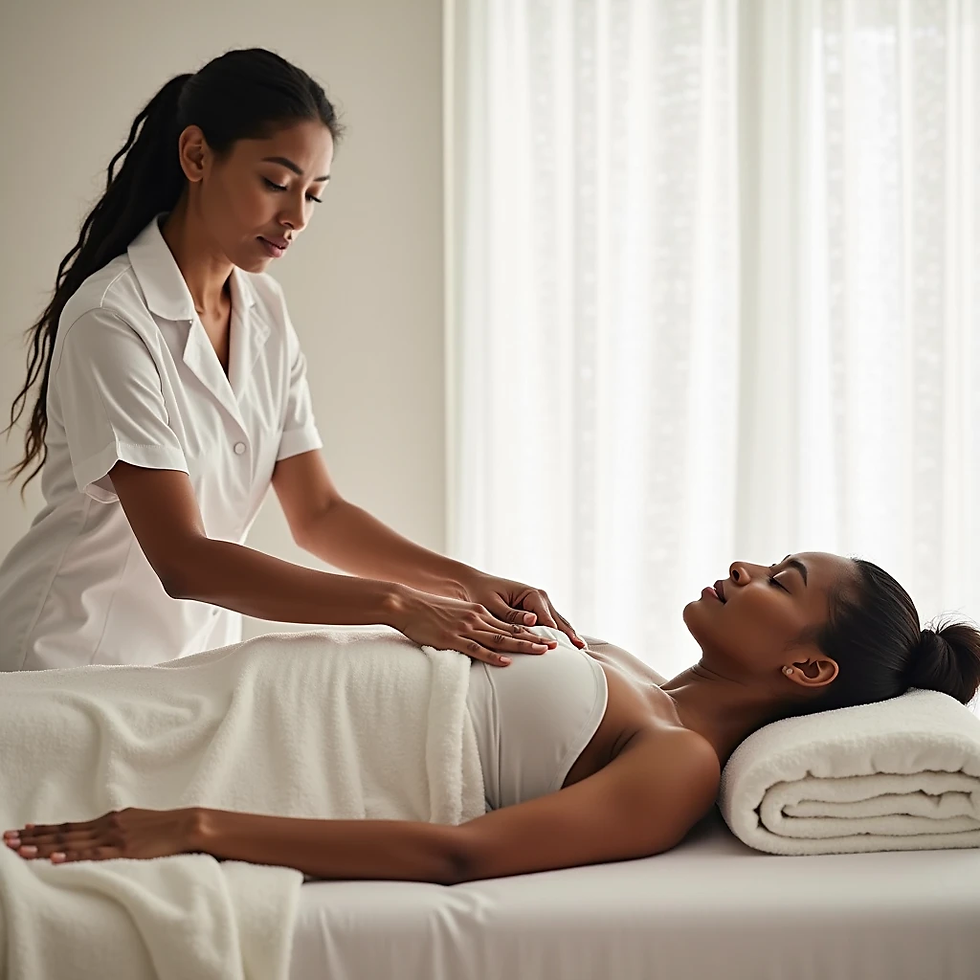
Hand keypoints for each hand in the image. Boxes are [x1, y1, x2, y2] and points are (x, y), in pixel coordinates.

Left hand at [4, 807, 201, 863]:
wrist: (187, 824)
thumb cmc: (165, 826)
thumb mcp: (137, 822)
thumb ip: (118, 828)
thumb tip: (102, 834)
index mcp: (110, 819)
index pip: (70, 825)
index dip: (45, 829)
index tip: (23, 830)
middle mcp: (107, 824)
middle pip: (64, 832)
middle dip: (34, 837)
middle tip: (8, 838)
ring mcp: (113, 837)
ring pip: (71, 842)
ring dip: (43, 847)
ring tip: (19, 850)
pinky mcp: (122, 850)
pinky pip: (91, 854)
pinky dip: (71, 856)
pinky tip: (54, 858)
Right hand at [387, 587, 558, 666]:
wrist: (407, 604)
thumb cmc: (428, 611)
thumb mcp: (455, 614)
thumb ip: (470, 624)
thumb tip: (481, 638)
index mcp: (478, 613)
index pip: (510, 624)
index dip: (530, 632)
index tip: (547, 638)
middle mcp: (476, 619)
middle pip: (511, 631)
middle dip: (534, 640)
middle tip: (554, 647)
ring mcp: (465, 629)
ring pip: (499, 639)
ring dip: (522, 646)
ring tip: (540, 653)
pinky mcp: (452, 639)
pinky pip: (477, 649)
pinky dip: (493, 656)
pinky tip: (507, 662)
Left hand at [462, 572, 584, 648]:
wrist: (475, 584)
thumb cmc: (481, 593)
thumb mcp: (493, 604)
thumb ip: (512, 614)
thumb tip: (534, 620)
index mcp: (532, 594)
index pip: (546, 618)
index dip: (553, 633)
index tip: (559, 647)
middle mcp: (540, 598)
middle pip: (557, 620)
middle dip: (568, 635)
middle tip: (580, 651)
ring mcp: (541, 604)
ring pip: (558, 622)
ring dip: (568, 635)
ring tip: (581, 650)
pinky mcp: (537, 611)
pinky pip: (551, 624)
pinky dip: (560, 633)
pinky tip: (570, 645)